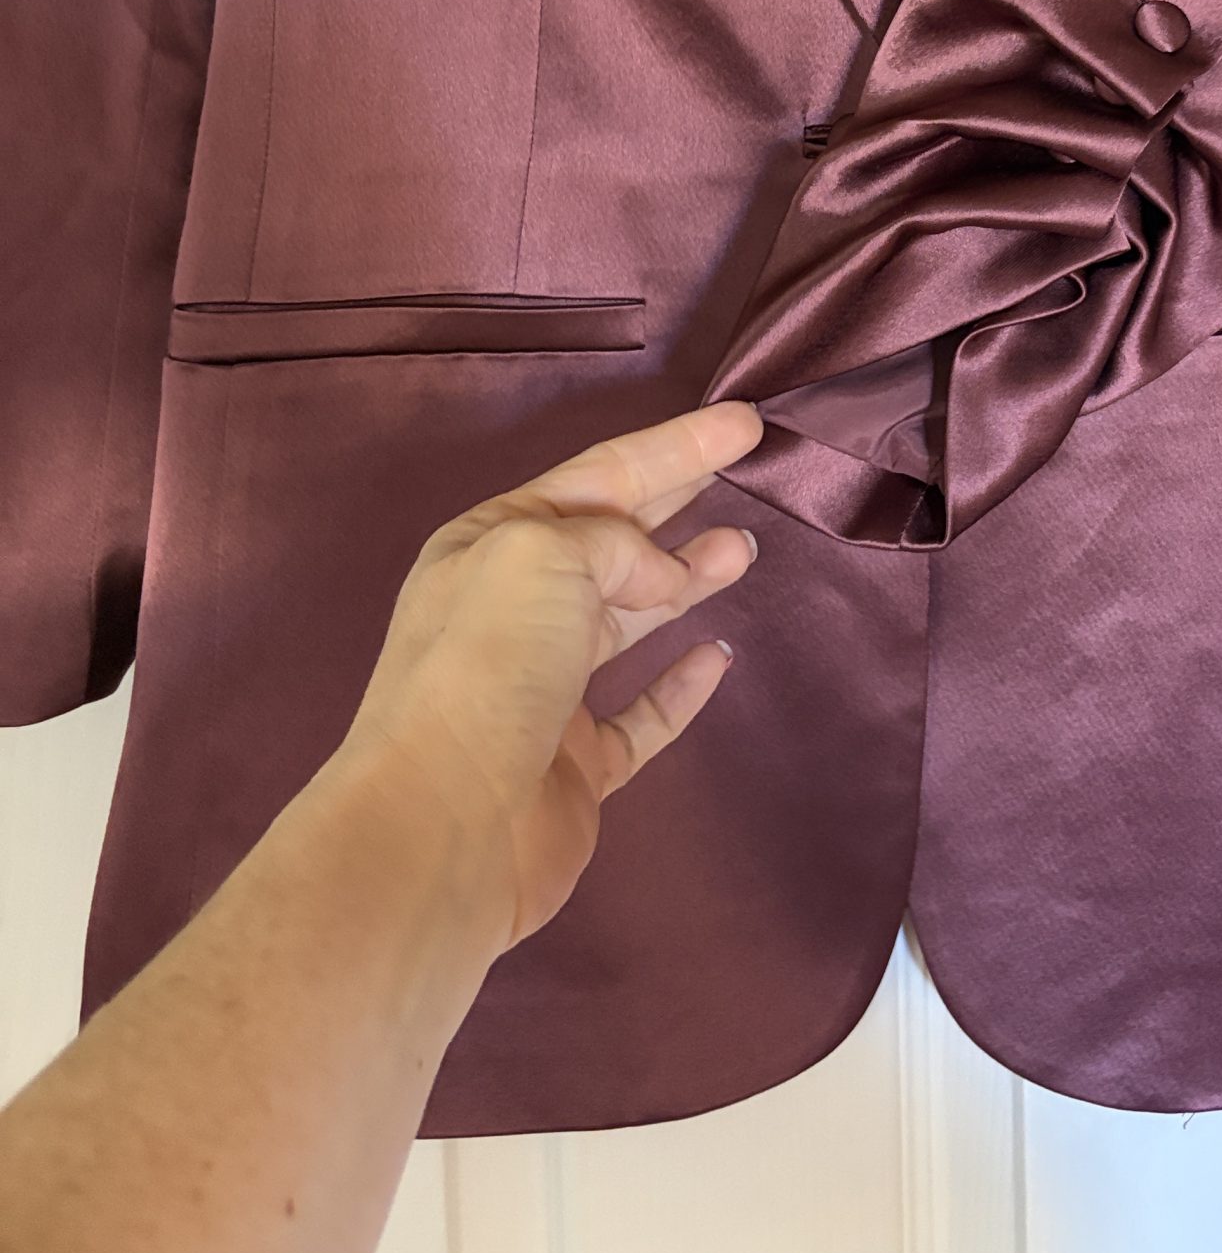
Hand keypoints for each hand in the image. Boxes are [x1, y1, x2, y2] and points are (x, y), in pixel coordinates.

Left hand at [324, 398, 764, 955]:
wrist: (442, 827)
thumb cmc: (483, 669)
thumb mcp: (541, 555)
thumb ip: (614, 542)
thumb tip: (659, 576)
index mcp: (492, 547)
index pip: (599, 477)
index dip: (675, 448)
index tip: (744, 426)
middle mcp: (514, 611)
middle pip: (613, 540)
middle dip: (677, 500)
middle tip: (748, 470)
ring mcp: (545, 692)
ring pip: (629, 620)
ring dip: (686, 582)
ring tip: (743, 551)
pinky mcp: (575, 767)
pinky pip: (640, 714)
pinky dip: (680, 686)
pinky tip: (717, 657)